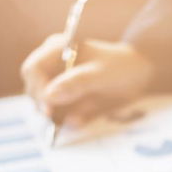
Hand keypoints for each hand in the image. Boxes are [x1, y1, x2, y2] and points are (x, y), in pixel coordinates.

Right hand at [20, 34, 153, 126]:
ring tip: (76, 117)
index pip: (32, 70)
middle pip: (34, 89)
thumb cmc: (119, 65)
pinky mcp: (70, 101)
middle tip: (57, 117)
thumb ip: (76, 83)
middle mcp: (53, 67)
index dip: (36, 89)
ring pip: (46, 105)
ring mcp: (60, 85)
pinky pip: (62, 115)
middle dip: (43, 105)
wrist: (138, 73)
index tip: (48, 108)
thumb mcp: (100, 73)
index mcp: (55, 50)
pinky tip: (80, 121)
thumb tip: (49, 96)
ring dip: (55, 116)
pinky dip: (69, 121)